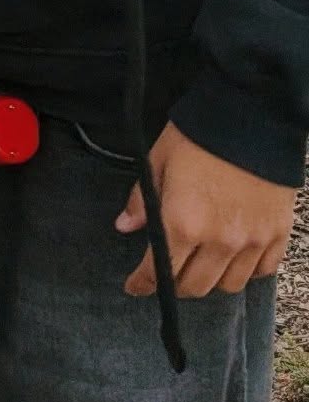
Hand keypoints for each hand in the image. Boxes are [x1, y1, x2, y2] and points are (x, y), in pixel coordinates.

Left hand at [118, 121, 296, 297]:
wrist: (252, 115)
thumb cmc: (198, 135)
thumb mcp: (158, 160)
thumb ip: (142, 200)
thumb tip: (125, 226)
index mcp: (183, 222)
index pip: (159, 270)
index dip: (143, 284)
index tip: (134, 287)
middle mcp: (219, 241)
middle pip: (194, 287)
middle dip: (173, 286)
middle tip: (165, 275)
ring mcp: (252, 241)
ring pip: (228, 285)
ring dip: (210, 281)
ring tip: (199, 267)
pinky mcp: (278, 234)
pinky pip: (262, 271)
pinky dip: (245, 272)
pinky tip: (233, 259)